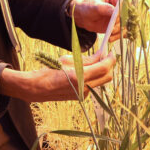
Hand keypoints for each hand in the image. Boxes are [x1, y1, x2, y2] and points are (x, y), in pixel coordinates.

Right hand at [0, 52, 115, 102]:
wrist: (37, 88)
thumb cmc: (49, 71)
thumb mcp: (67, 60)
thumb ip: (87, 59)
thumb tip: (101, 55)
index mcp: (79, 76)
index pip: (103, 68)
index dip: (110, 59)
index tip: (111, 52)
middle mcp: (83, 88)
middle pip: (107, 77)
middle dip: (109, 65)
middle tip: (106, 56)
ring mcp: (83, 94)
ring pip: (100, 81)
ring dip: (101, 71)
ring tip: (94, 61)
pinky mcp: (81, 97)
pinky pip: (92, 85)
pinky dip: (94, 76)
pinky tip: (86, 70)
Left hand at [72, 0, 123, 42]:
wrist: (84, 17)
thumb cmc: (89, 7)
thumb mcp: (95, 6)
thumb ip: (105, 8)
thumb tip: (115, 12)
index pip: (124, 3)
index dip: (122, 11)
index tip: (115, 19)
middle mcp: (121, 7)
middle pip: (127, 15)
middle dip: (121, 23)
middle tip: (112, 29)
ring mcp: (121, 17)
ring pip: (126, 25)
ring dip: (119, 31)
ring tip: (110, 34)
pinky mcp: (119, 25)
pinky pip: (123, 32)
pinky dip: (118, 36)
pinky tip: (110, 38)